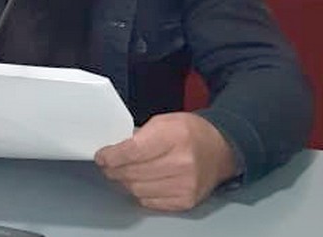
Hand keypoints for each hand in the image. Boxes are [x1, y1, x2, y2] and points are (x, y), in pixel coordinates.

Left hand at [95, 112, 236, 210]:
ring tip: (126, 172)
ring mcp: (186, 184)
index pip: (133, 151)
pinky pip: (150, 202)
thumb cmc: (189, 132)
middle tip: (109, 165)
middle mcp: (182, 162)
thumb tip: (112, 151)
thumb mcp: (163, 121)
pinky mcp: (186, 200)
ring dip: (126, 181)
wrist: (220, 148)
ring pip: (138, 189)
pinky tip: (144, 181)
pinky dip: (141, 192)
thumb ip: (138, 135)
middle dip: (115, 169)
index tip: (102, 157)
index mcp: (174, 135)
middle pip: (133, 172)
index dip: (112, 156)